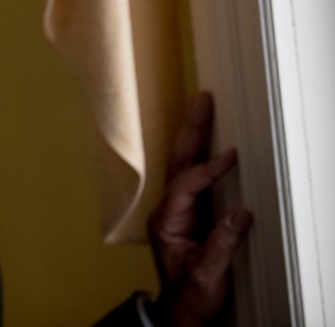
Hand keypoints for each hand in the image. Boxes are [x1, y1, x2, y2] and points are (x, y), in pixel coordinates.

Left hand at [146, 93, 252, 325]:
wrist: (184, 313)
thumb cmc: (191, 297)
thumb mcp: (207, 276)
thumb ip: (222, 245)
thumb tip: (240, 213)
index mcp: (166, 223)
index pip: (185, 185)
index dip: (207, 170)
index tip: (231, 157)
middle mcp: (168, 211)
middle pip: (177, 162)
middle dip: (191, 130)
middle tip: (202, 100)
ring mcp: (178, 210)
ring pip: (183, 164)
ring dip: (194, 135)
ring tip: (203, 107)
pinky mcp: (191, 213)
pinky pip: (195, 176)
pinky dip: (203, 154)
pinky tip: (212, 140)